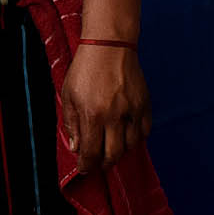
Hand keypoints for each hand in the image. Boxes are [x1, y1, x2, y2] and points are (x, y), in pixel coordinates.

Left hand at [59, 44, 152, 174]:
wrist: (110, 45)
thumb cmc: (85, 69)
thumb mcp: (68, 95)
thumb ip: (71, 123)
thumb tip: (76, 147)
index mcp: (92, 115)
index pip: (91, 153)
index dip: (87, 166)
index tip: (84, 169)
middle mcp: (114, 116)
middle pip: (113, 155)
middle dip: (103, 163)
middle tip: (97, 162)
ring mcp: (132, 111)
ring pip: (131, 146)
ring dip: (120, 151)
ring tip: (110, 146)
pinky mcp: (145, 104)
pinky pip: (145, 131)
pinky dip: (136, 138)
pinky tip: (126, 135)